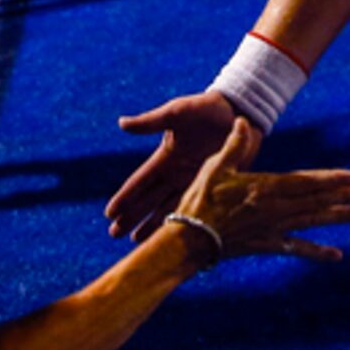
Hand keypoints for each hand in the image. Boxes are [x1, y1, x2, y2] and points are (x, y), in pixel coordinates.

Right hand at [107, 91, 242, 241]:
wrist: (240, 110)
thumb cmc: (206, 108)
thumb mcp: (177, 112)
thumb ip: (151, 122)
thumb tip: (121, 123)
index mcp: (165, 157)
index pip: (139, 181)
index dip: (125, 197)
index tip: (110, 213)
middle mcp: (176, 174)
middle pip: (148, 200)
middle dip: (131, 217)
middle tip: (115, 234)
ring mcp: (194, 182)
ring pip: (168, 209)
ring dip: (153, 225)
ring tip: (137, 242)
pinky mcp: (214, 186)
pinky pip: (195, 208)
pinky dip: (184, 221)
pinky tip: (175, 235)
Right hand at [172, 117, 349, 264]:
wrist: (188, 239)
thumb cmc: (199, 200)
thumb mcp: (215, 167)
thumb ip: (233, 146)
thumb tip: (242, 120)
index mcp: (266, 187)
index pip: (306, 182)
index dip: (331, 180)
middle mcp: (275, 209)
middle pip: (316, 201)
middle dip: (344, 197)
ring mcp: (273, 228)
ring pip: (312, 222)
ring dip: (337, 218)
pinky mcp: (266, 245)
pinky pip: (297, 249)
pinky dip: (317, 252)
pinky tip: (336, 255)